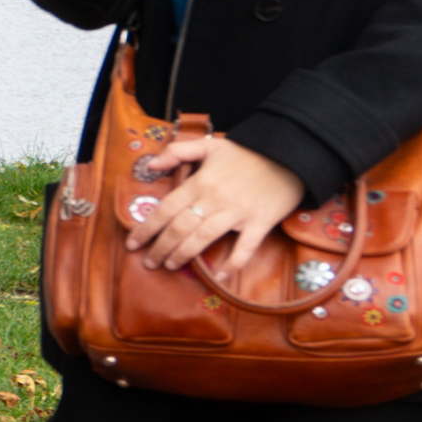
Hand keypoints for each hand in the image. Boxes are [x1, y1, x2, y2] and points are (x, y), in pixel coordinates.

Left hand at [126, 128, 306, 277]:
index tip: (132, 243)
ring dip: (183, 255)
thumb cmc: (247, 152)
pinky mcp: (260, 223)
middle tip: (149, 262)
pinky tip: (219, 276)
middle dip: (160, 247)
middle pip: (179, 228)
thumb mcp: (209, 144)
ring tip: (169, 266)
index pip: (165, 209)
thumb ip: (177, 151)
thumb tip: (151, 164)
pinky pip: (245, 247)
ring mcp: (238, 213)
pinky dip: (233, 264)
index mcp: (199, 182)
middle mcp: (214, 199)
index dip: (146, 228)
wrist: (289, 154)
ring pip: (203, 238)